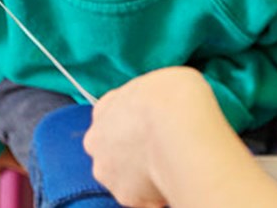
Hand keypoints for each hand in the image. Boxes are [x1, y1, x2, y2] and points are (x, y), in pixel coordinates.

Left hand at [87, 66, 276, 207]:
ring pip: (123, 176)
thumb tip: (166, 103)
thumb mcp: (164, 80)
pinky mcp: (125, 195)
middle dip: (131, 151)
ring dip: (141, 174)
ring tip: (170, 167)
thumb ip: (154, 97)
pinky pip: (142, 198)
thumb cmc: (174, 96)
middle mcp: (97, 141)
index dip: (131, 121)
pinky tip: (173, 182)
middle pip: (112, 149)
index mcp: (105, 108)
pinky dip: (155, 195)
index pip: (109, 115)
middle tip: (161, 148)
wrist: (179, 126)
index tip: (150, 124)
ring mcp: (108, 170)